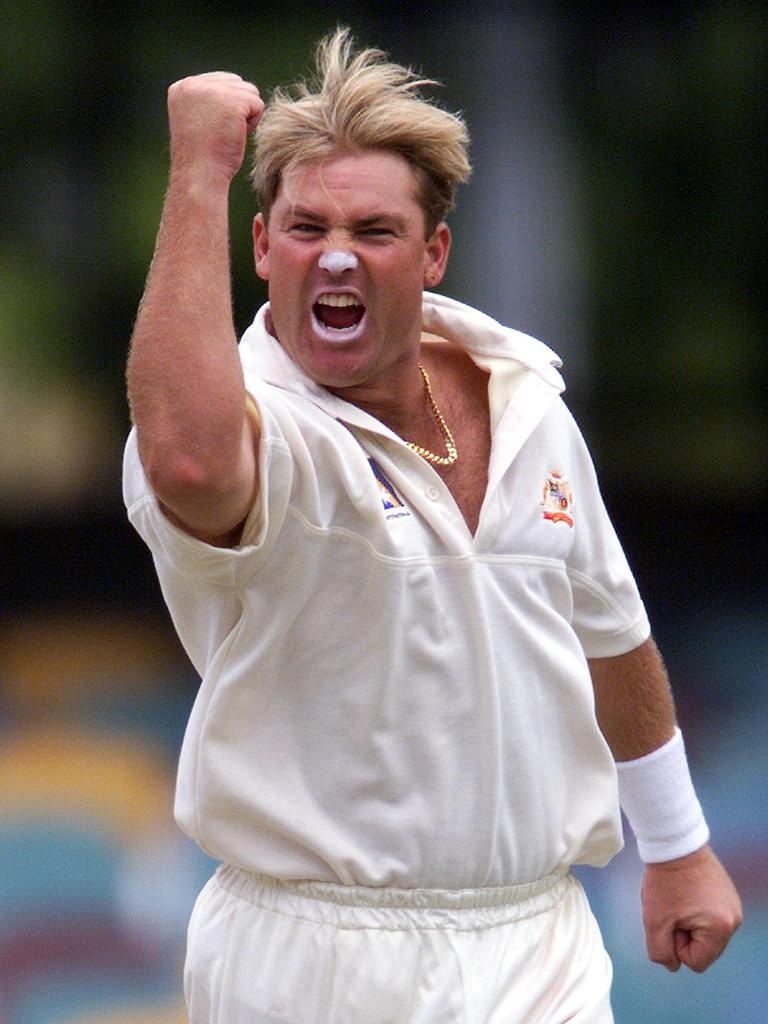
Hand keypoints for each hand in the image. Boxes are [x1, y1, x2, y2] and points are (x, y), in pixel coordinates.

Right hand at [167, 72, 263, 183]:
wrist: (200, 176)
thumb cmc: (203, 157)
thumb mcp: (199, 120)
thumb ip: (210, 100)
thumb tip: (237, 85)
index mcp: (182, 87)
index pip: (221, 81)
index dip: (226, 108)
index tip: (211, 130)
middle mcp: (194, 83)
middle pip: (236, 83)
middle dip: (237, 109)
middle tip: (220, 133)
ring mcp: (213, 89)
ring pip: (249, 92)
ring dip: (245, 116)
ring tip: (227, 134)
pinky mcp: (233, 101)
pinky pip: (258, 105)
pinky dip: (253, 124)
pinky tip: (236, 136)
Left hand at [641, 845, 741, 971]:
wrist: (674, 844)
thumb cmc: (664, 881)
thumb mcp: (654, 921)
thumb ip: (660, 952)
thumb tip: (673, 964)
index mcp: (720, 928)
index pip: (696, 962)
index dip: (676, 945)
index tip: (670, 919)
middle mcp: (734, 920)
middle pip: (704, 950)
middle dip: (684, 935)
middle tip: (673, 909)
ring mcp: (733, 906)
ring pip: (706, 935)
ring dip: (689, 923)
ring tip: (679, 900)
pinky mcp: (727, 896)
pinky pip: (710, 919)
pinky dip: (696, 912)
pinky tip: (686, 893)